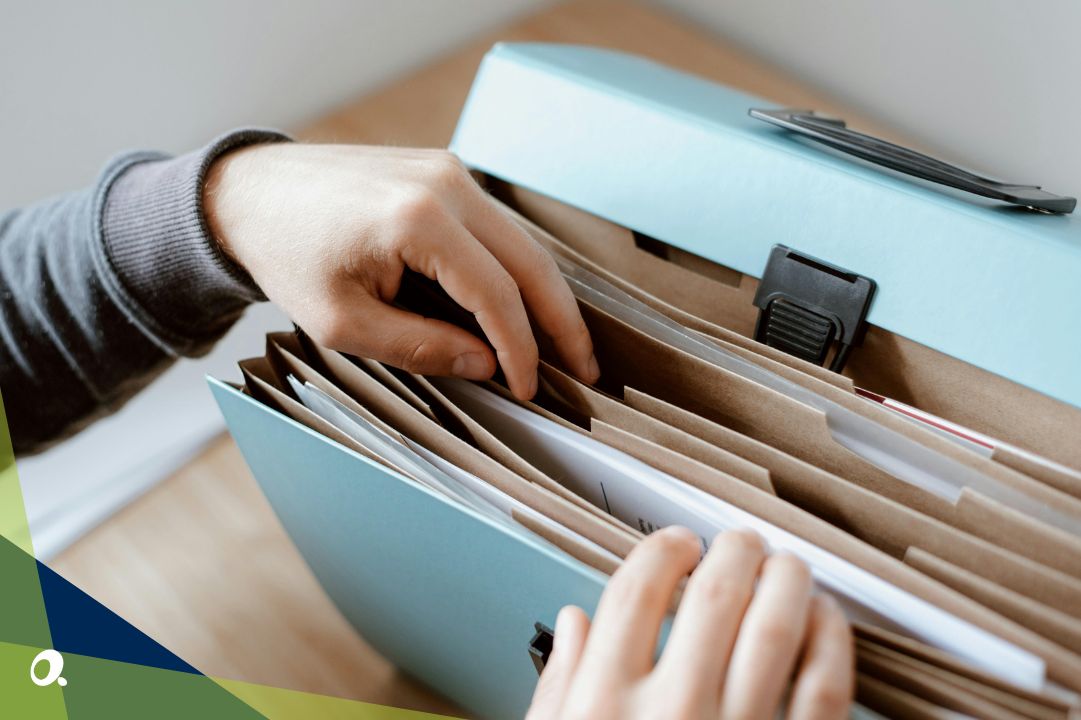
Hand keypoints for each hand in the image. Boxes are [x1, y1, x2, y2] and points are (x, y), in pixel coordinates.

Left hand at [204, 143, 598, 398]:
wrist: (249, 193)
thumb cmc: (287, 256)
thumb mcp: (344, 323)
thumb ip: (422, 346)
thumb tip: (487, 365)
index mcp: (418, 220)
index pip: (497, 295)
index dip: (521, 349)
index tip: (529, 388)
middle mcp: (446, 184)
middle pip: (531, 262)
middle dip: (562, 322)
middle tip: (587, 370)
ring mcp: (448, 171)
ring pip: (522, 243)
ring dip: (546, 296)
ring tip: (566, 345)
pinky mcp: (443, 172)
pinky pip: (496, 227)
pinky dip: (516, 270)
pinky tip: (525, 306)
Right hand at [527, 527, 853, 719]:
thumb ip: (561, 686)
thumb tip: (573, 622)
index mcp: (604, 705)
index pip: (637, 590)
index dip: (663, 549)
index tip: (677, 544)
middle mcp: (673, 713)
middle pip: (715, 594)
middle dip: (733, 551)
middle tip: (739, 543)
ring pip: (778, 625)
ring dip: (787, 579)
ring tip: (785, 566)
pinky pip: (826, 685)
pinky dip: (831, 639)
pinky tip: (824, 620)